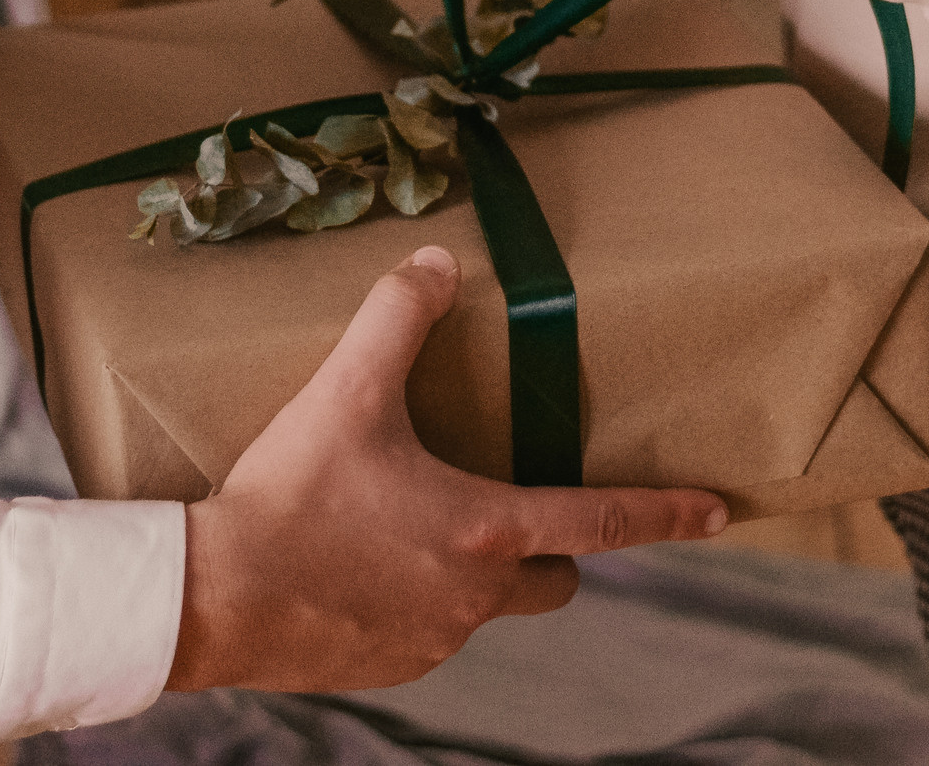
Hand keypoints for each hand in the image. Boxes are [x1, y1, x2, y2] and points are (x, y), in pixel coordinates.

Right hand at [166, 247, 726, 692]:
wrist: (210, 601)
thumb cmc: (288, 497)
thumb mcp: (345, 391)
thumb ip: (398, 318)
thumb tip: (437, 262)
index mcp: (486, 530)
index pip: (604, 521)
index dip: (666, 513)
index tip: (718, 512)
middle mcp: (474, 596)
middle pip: (554, 578)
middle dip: (553, 550)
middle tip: (517, 512)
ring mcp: (433, 642)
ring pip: (484, 605)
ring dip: (471, 571)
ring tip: (407, 525)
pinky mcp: (385, 667)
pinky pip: (425, 632)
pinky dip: (412, 601)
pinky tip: (359, 565)